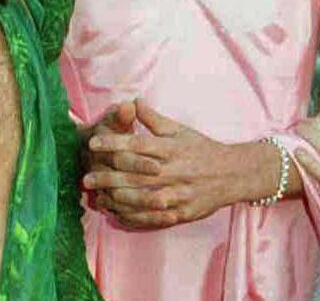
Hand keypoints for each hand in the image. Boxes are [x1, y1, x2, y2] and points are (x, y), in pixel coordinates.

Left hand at [82, 100, 244, 229]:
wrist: (234, 174)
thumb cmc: (202, 149)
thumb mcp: (180, 130)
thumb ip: (154, 119)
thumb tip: (133, 101)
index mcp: (171, 149)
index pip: (138, 144)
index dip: (114, 142)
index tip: (92, 143)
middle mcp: (174, 171)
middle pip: (135, 174)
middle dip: (108, 176)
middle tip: (86, 177)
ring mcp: (178, 194)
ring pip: (143, 198)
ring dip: (118, 199)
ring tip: (98, 197)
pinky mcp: (182, 213)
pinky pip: (154, 218)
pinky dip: (134, 217)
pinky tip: (117, 214)